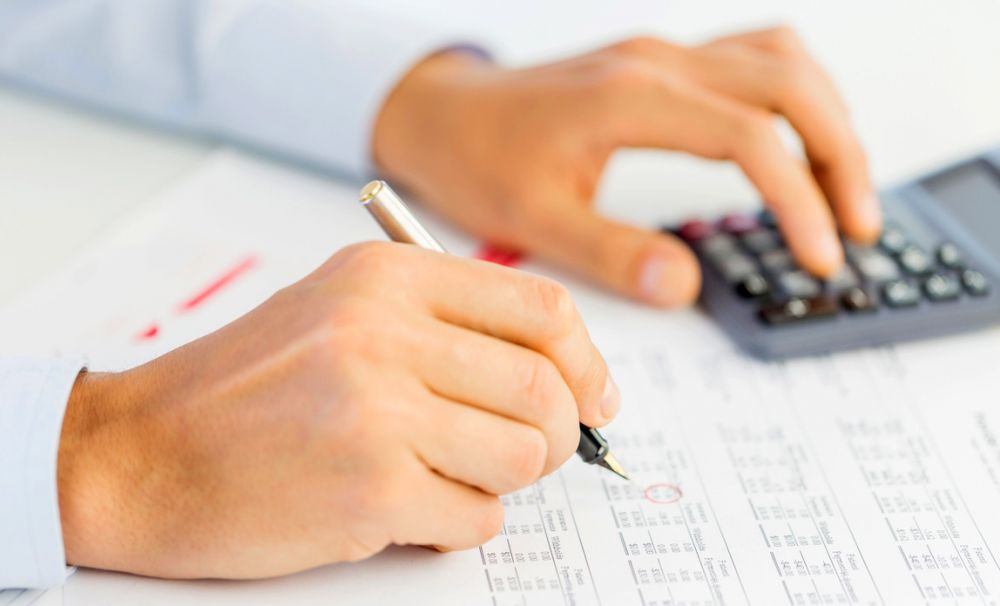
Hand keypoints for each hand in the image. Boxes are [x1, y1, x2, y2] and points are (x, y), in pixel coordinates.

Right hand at [56, 242, 617, 578]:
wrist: (138, 452)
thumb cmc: (241, 386)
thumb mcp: (339, 309)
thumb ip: (442, 324)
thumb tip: (557, 369)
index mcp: (386, 277)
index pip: (541, 307)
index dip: (586, 360)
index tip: (595, 399)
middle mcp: (384, 333)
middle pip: (545, 388)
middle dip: (559, 434)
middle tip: (535, 451)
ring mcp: (377, 412)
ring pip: (524, 457)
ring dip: (506, 480)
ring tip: (454, 477)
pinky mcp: (369, 491)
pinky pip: (476, 518)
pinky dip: (461, 523)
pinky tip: (413, 511)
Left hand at [374, 26, 880, 306]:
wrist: (442, 114)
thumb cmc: (477, 158)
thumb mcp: (533, 218)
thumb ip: (610, 254)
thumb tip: (683, 286)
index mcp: (628, 98)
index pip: (748, 137)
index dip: (797, 201)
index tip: (819, 257)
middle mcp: (656, 63)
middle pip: (789, 85)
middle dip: (841, 157)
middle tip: (858, 229)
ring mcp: (662, 55)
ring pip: (782, 60)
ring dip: (829, 120)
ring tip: (846, 192)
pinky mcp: (662, 63)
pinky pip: (754, 56)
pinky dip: (797, 97)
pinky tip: (801, 142)